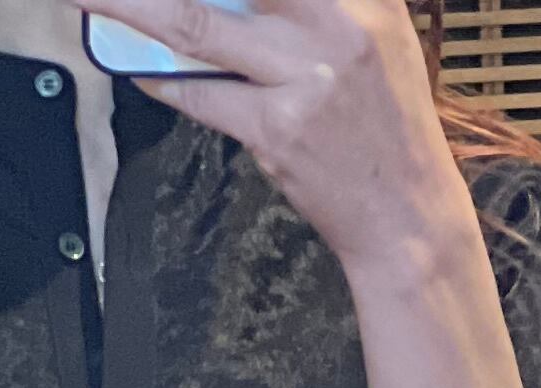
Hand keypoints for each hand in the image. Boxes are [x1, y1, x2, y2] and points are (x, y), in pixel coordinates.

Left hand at [138, 0, 473, 295]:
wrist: (406, 213)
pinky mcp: (278, 131)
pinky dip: (162, 78)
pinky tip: (137, 66)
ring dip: (134, 8)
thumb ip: (320, 4)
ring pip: (199, 26)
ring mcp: (304, 79)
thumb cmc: (385, 125)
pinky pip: (202, 96)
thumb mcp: (379, 35)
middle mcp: (336, 25)